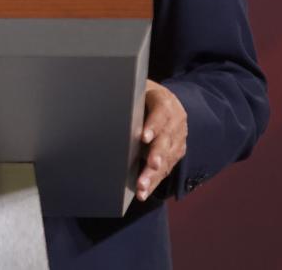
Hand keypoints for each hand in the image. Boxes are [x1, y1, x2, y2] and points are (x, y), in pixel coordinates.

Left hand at [136, 79, 186, 200]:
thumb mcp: (136, 89)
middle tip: (150, 164)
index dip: (153, 125)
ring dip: (154, 174)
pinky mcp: (176, 153)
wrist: (166, 102)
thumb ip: (126, 96)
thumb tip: (103, 101)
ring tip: (142, 186)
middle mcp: (176, 121)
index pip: (161, 113)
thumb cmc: (141, 95)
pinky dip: (154, 182)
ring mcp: (178, 138)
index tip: (143, 137)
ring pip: (167, 158)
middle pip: (167, 139)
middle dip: (157, 154)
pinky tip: (143, 192)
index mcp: (165, 102)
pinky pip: (166, 169)